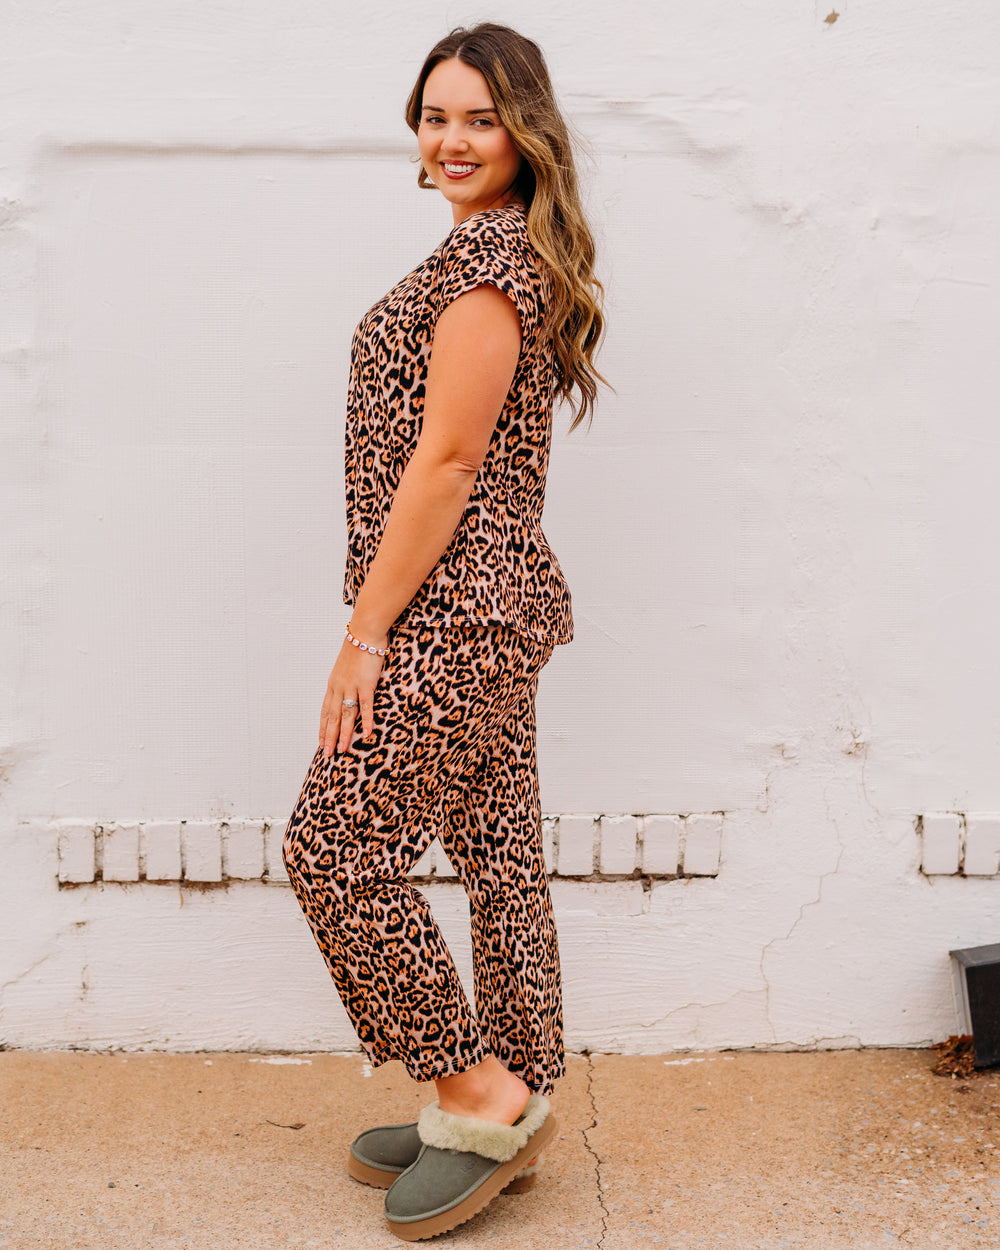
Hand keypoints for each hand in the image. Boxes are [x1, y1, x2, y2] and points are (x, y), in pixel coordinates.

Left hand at [319, 631, 387, 756]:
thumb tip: (347, 689)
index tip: (321, 742)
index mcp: (333, 684)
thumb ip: (346, 679)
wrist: (364, 633)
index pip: (325, 710)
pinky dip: (365, 721)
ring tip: (342, 750)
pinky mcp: (366, 684)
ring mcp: (352, 686)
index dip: (323, 727)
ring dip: (344, 734)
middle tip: (327, 754)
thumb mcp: (347, 666)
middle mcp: (339, 687)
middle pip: (332, 717)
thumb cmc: (358, 646)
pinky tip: (365, 734)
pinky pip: (365, 706)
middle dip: (329, 737)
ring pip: (345, 715)